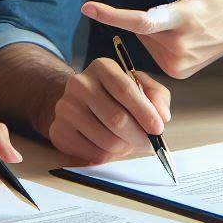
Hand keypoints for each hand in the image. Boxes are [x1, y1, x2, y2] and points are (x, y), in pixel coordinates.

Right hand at [46, 56, 170, 164]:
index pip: (125, 90)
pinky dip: (109, 156)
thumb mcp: (138, 85)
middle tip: (150, 145)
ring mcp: (66, 107)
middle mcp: (79, 83)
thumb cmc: (115, 95)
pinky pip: (93, 154)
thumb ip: (156, 95)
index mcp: (102, 67)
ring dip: (125, 148)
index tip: (158, 128)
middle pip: (116, 119)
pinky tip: (110, 146)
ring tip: (129, 142)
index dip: (144, 112)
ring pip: (107, 140)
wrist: (79, 102)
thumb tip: (163, 115)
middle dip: (139, 136)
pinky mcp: (59, 130)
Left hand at [81, 0, 222, 77]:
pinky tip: (184, 34)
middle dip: (146, 13)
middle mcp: (181, 45)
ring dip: (155, 27)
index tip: (88, 7)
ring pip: (146, 39)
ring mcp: (180, 62)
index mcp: (187, 17)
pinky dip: (160, 39)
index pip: (142, 21)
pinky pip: (154, 50)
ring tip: (186, 20)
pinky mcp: (179, 72)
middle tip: (178, 5)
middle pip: (141, 28)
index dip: (112, 15)